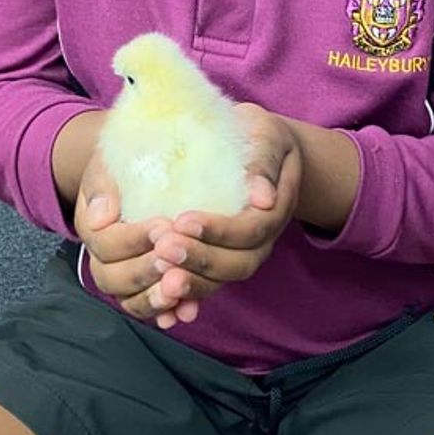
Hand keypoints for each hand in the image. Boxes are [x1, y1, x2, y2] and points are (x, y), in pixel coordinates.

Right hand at [74, 146, 186, 327]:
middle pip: (114, 279)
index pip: (106, 245)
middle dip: (145, 270)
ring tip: (179, 287)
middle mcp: (105, 260)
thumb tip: (100, 216)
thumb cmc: (129, 164)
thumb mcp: (112, 162)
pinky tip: (187, 311)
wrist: (146, 171)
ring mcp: (128, 279)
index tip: (166, 225)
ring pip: (133, 300)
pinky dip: (170, 312)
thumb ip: (103, 186)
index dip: (134, 239)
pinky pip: (157, 309)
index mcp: (92, 230)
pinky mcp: (153, 288)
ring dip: (156, 299)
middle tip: (175, 254)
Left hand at [142, 104, 302, 319]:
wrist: (258, 148)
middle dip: (200, 260)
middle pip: (237, 264)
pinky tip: (160, 299)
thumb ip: (263, 161)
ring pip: (219, 281)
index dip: (219, 231)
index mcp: (275, 210)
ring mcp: (240, 254)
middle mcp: (261, 240)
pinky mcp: (218, 259)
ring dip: (190, 282)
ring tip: (158, 274)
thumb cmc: (257, 135)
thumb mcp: (266, 135)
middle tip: (162, 248)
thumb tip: (263, 198)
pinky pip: (204, 285)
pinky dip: (184, 297)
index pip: (252, 230)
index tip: (182, 220)